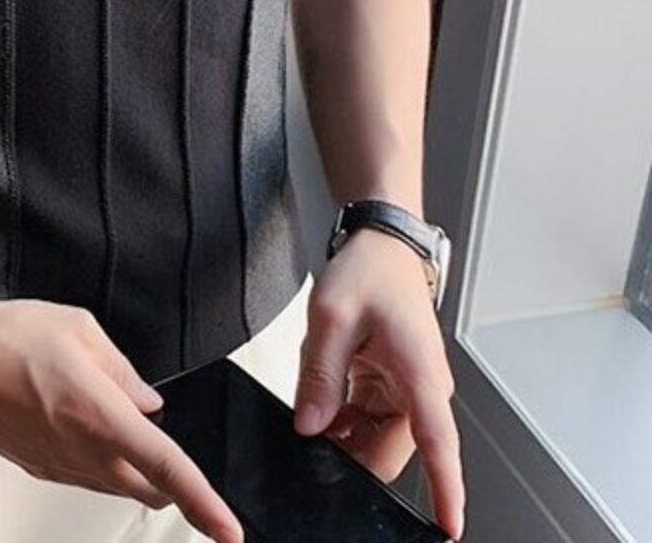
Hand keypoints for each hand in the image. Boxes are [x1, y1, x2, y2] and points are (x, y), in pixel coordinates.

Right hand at [0, 296, 245, 542]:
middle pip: (146, 488)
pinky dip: (101, 462)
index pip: (169, 470)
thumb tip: (147, 401)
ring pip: (114, 485)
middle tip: (183, 465)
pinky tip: (91, 430)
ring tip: (127, 429)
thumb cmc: (8, 336)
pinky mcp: (36, 466)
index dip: (205, 504)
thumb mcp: (80, 328)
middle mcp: (83, 454)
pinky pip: (84, 476)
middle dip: (172, 484)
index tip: (230, 531)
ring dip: (133, 470)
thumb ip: (122, 368)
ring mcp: (57, 466)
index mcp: (102, 418)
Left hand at [293, 227, 465, 539]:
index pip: (440, 444)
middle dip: (352, 457)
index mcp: (420, 374)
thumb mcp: (332, 319)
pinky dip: (341, 416)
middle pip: (390, 451)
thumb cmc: (369, 271)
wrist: (381, 245)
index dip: (446, 490)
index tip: (449, 528)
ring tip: (317, 394)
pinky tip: (321, 396)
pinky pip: (365, 418)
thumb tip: (310, 428)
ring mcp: (407, 389)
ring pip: (373, 438)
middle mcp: (422, 389)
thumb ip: (320, 376)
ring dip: (342, 431)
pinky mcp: (392, 385)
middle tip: (313, 437)